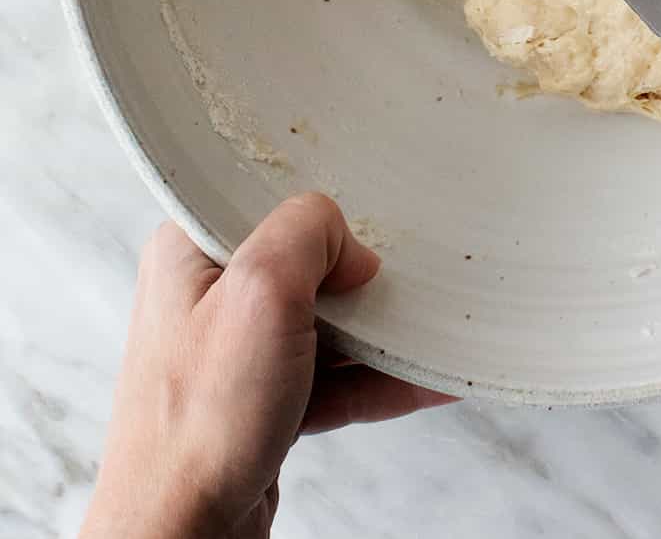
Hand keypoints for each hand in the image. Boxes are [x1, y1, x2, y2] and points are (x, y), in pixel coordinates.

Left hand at [80, 193, 451, 538]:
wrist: (180, 537)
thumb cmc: (197, 428)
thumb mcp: (261, 292)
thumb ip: (306, 233)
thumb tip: (347, 245)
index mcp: (191, 252)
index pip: (272, 201)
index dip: (323, 216)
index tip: (365, 229)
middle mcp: (209, 298)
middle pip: (308, 263)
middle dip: (361, 278)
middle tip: (407, 282)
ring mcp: (236, 355)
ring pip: (326, 323)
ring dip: (381, 332)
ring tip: (435, 329)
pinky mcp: (261, 404)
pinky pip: (334, 378)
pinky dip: (379, 380)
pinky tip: (428, 378)